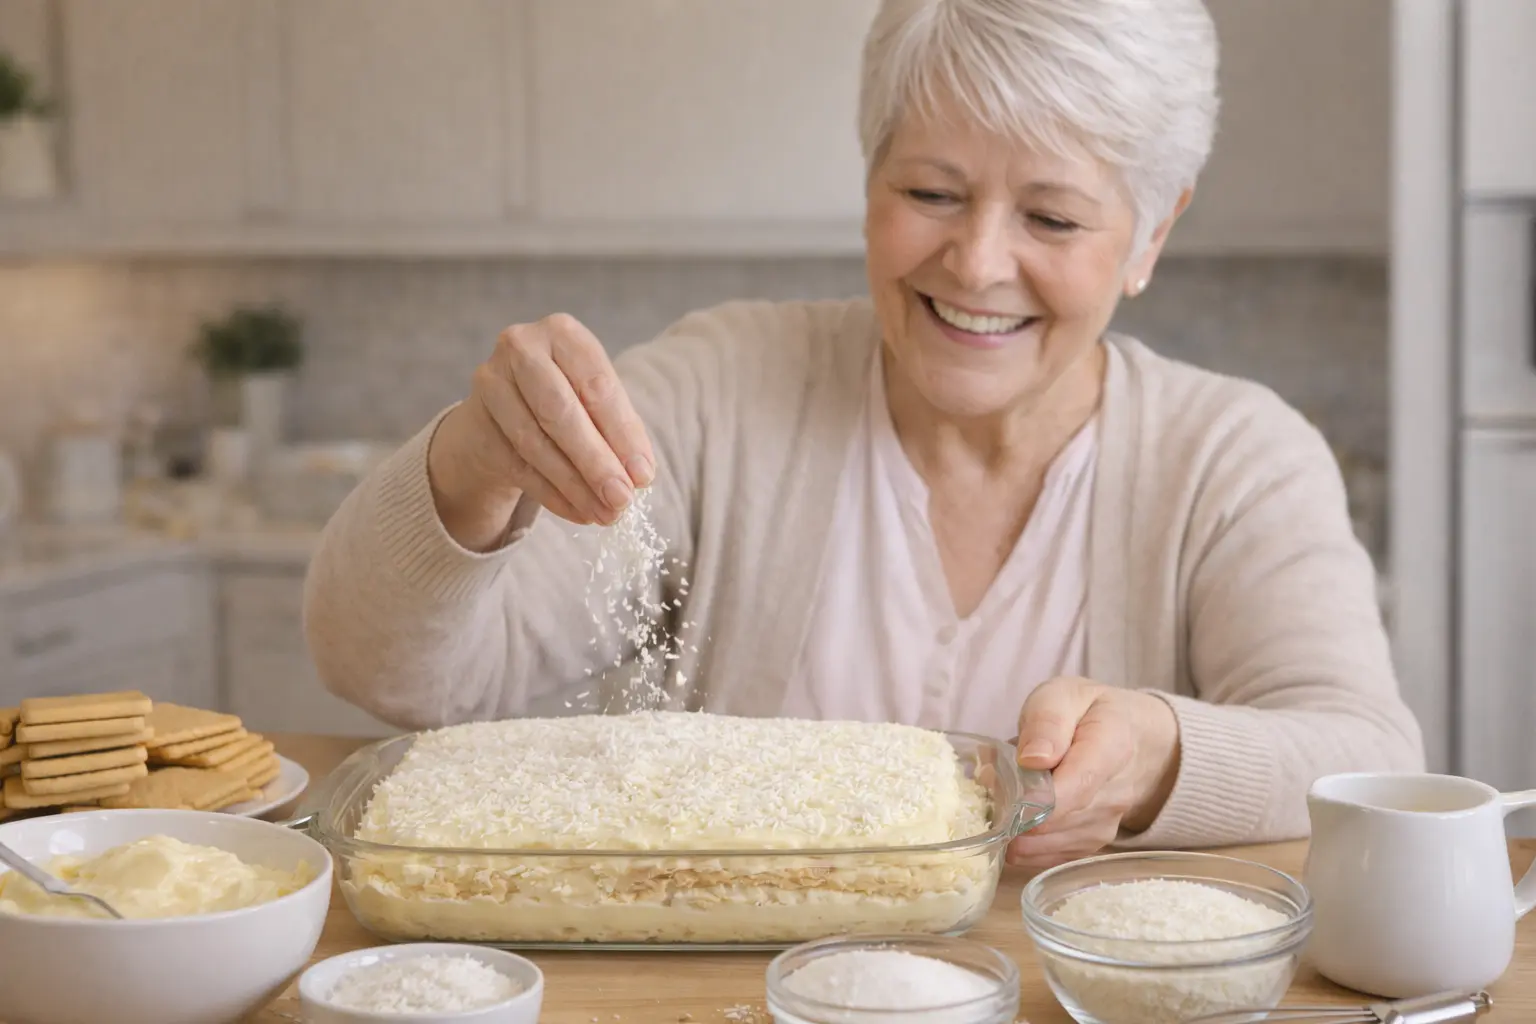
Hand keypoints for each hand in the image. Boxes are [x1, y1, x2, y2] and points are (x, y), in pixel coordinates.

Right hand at [428, 313, 654, 548]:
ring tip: (605, 514)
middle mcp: (520, 348)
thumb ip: (619, 431)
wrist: (507, 403)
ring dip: (575, 486)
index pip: (596, 386)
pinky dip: (553, 495)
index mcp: (562, 332)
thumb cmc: (568, 395)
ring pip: (535, 444)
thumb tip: (638, 475)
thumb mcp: (596, 399)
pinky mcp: (477, 422)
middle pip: (559, 412)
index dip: (622, 434)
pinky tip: (579, 513)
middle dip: (594, 462)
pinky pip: (518, 466)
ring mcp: (491, 384)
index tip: (643, 476)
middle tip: (621, 499)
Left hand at [1005, 677, 1180, 869]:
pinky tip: (1014, 817)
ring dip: (1015, 827)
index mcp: (1112, 747)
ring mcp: (1106, 822)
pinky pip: (1049, 854)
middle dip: (1015, 809)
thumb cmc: (1087, 712)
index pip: (1079, 784)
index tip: (1011, 802)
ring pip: (1048, 842)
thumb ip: (1047, 722)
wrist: (1129, 737)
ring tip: (1002, 795)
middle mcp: (1116, 792)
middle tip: (990, 785)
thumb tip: (1032, 759)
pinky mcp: (1091, 842)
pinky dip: (1023, 841)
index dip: (1040, 800)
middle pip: (1058, 818)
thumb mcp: (1063, 696)